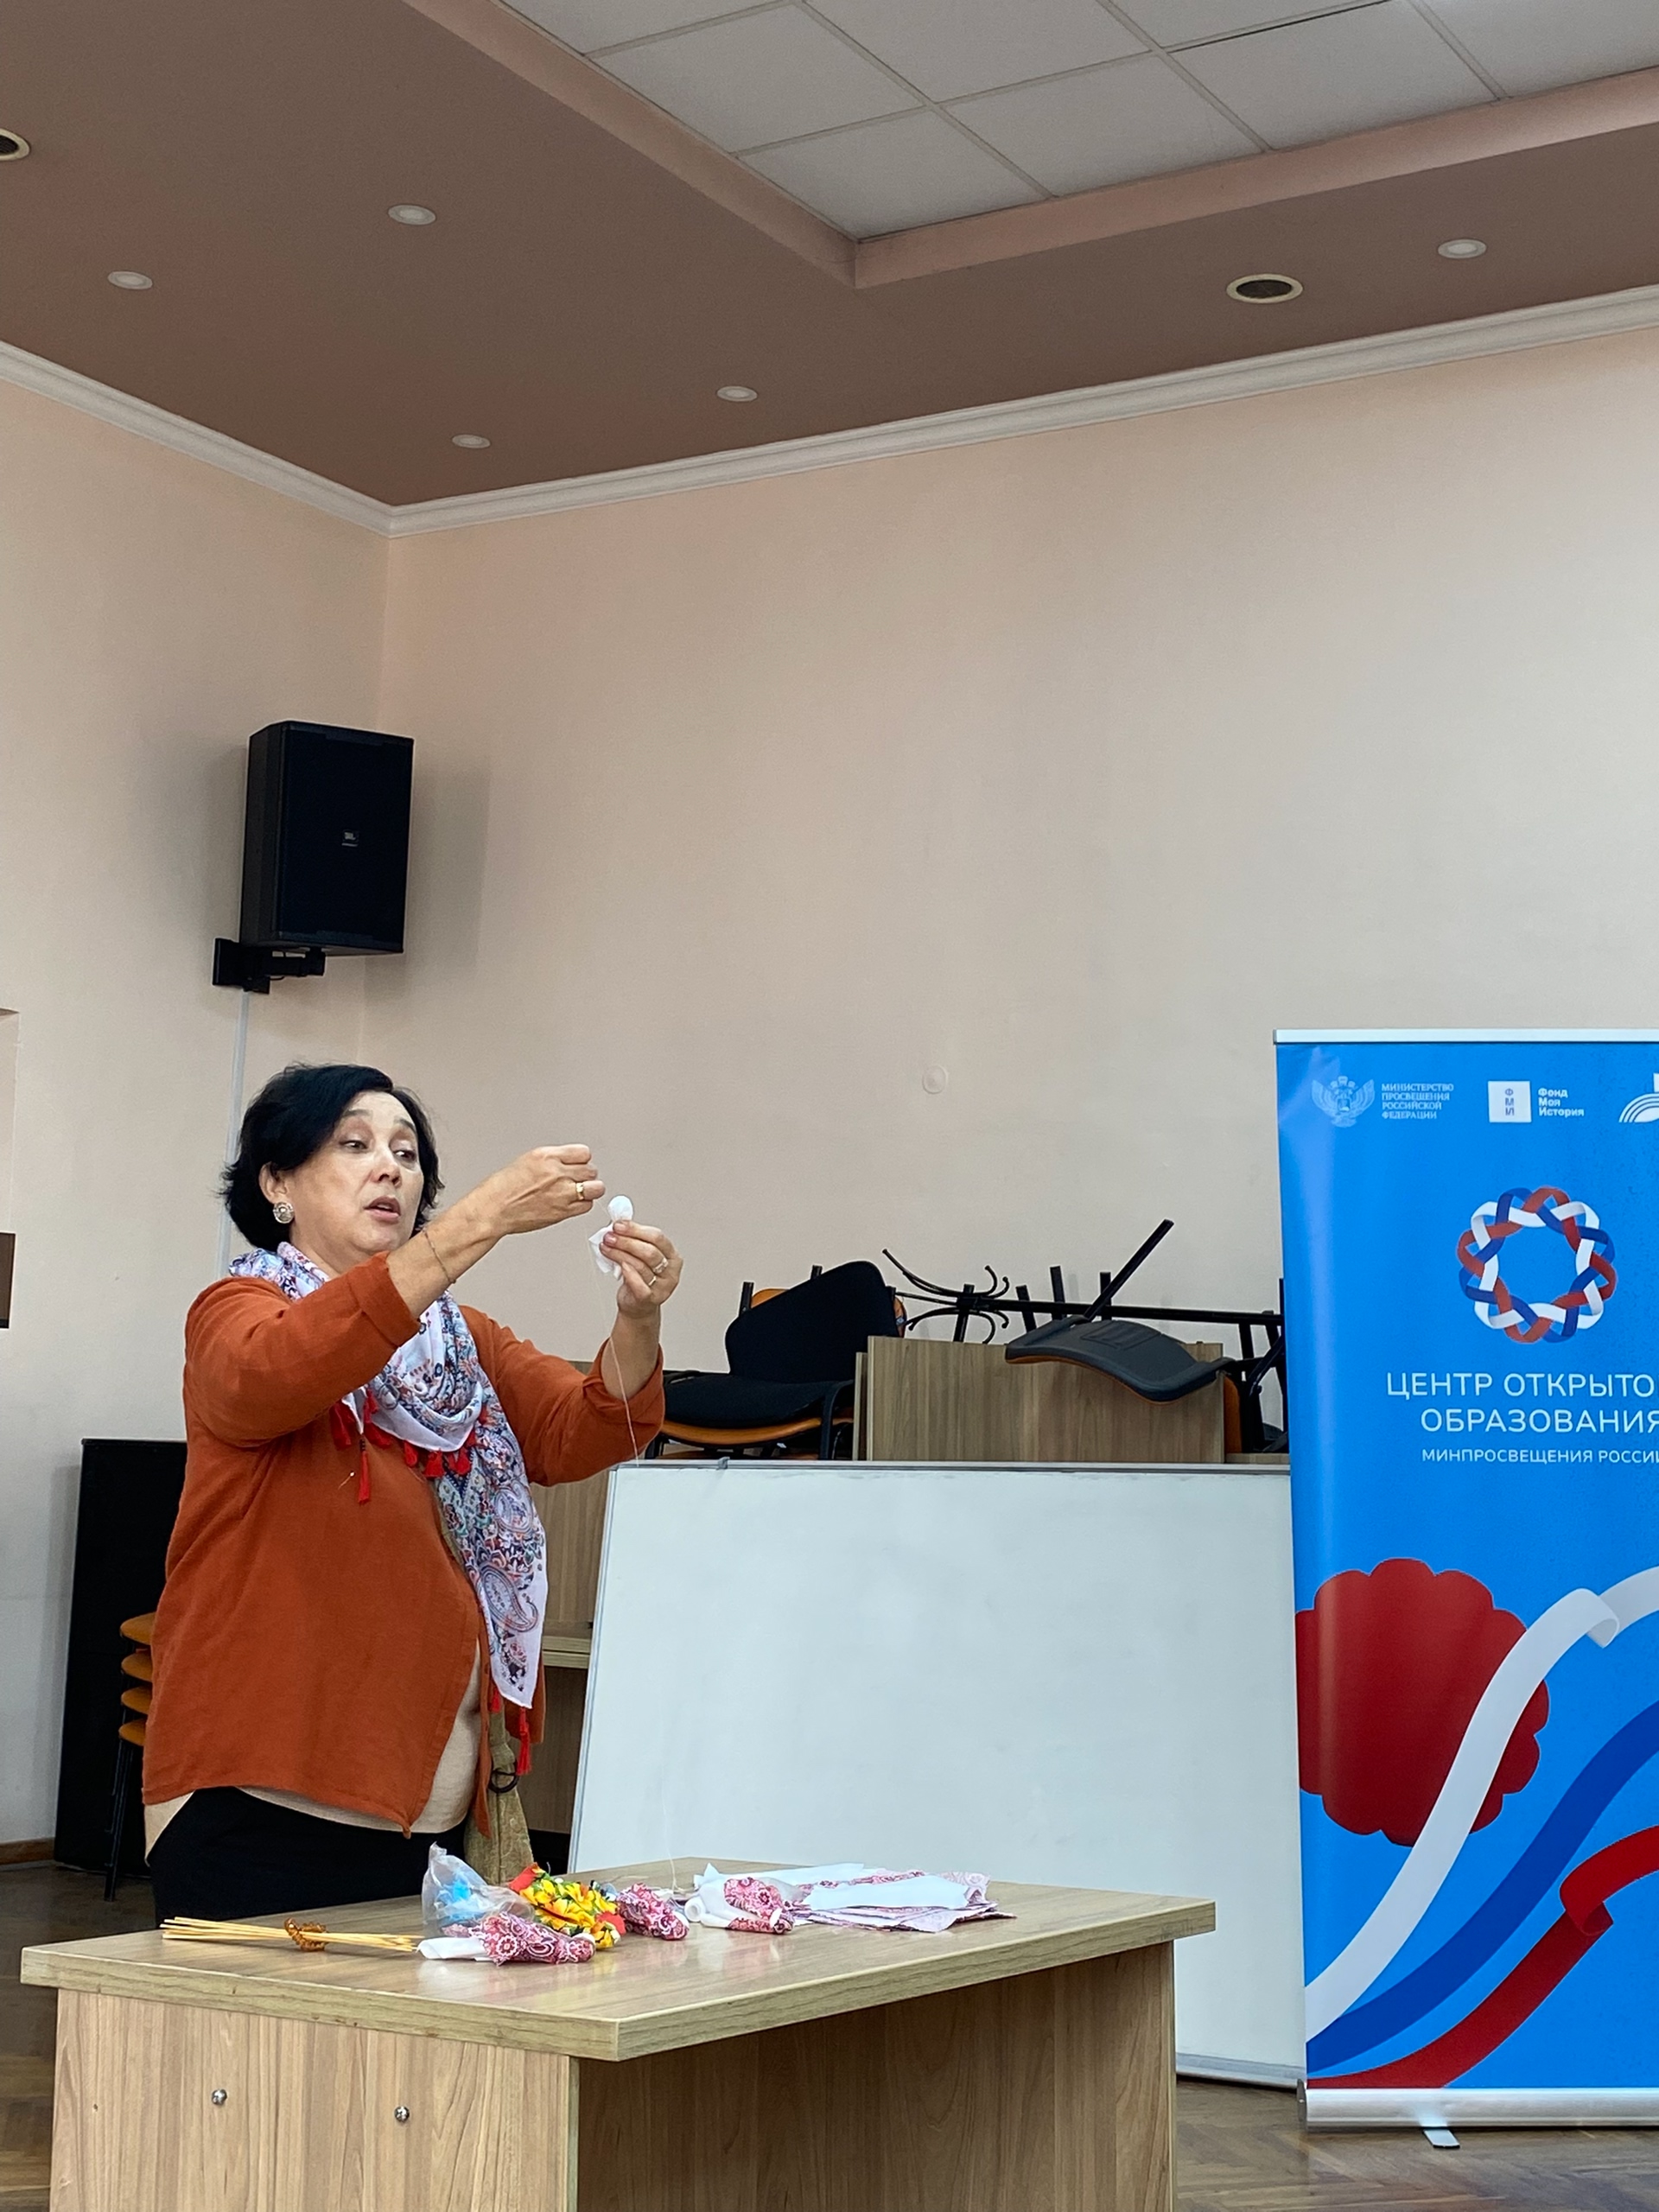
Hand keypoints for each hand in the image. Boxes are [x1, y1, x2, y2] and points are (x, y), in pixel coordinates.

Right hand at [467, 1146, 604, 1240]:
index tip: (578, 1164)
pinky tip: (572, 1204)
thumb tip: (568, 1164)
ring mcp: (561, 1193)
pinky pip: (586, 1206)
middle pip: (591, 1170)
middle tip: (577, 1180)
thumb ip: (552, 1161)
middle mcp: (556, 1173)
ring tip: (580, 1192)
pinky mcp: (562, 1211)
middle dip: (586, 1175)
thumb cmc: (502, 1188)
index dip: (581, 1160)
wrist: (493, 1209)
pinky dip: (583, 1205)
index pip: (583, 1153)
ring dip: (590, 1190)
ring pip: (596, 1188)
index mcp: (547, 1156)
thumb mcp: (528, 1161)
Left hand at [602, 1220, 682, 1316]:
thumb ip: (634, 1240)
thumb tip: (619, 1223)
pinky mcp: (650, 1299)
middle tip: (610, 1236)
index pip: (657, 1237)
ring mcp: (662, 1286)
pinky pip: (639, 1284)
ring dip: (620, 1254)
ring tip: (606, 1247)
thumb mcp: (640, 1257)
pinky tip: (620, 1265)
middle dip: (626, 1241)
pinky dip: (629, 1273)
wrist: (637, 1306)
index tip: (618, 1225)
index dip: (636, 1229)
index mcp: (672, 1256)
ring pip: (641, 1265)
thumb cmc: (639, 1279)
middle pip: (650, 1251)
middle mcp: (671, 1271)